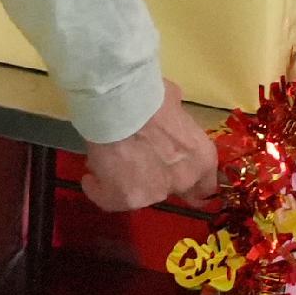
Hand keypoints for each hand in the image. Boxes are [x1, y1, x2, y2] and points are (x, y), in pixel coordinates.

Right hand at [83, 91, 223, 215]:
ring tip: (107, 164)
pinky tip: (90, 179)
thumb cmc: (149, 95)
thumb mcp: (173, 103)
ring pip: (139, 195)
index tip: (174, 173)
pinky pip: (109, 200)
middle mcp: (183, 181)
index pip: (205, 186)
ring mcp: (155, 193)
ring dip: (126, 182)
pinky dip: (99, 189)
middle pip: (170, 189)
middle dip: (155, 178)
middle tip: (136, 163)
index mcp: (201, 158)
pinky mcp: (126, 198)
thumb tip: (166, 113)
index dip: (190, 181)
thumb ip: (173, 119)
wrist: (121, 105)